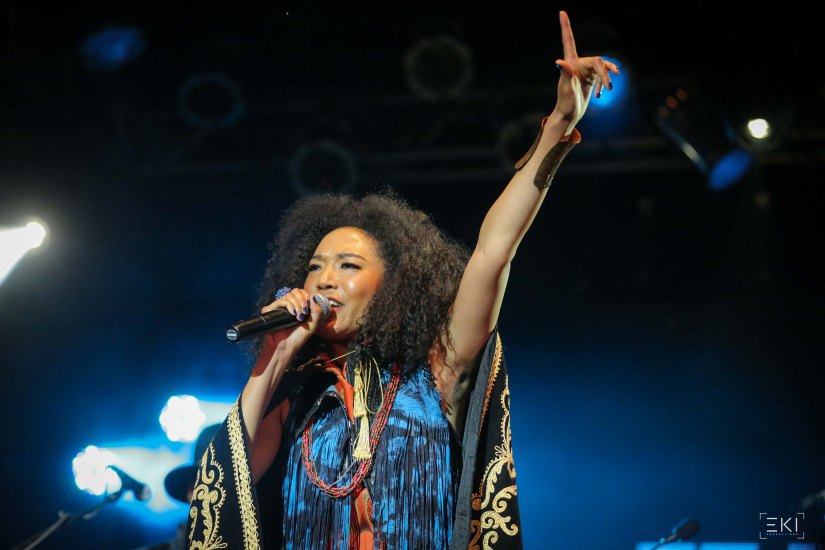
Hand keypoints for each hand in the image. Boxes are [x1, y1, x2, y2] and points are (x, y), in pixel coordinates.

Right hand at [259, 288, 324, 354]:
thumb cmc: (298, 338)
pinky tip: (292, 314)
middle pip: (296, 291)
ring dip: (297, 304)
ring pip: (290, 295)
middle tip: (304, 313)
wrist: (285, 347)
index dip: (307, 297)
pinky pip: (281, 301)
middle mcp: (287, 305)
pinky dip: (289, 305)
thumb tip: (312, 296)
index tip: (308, 309)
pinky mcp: (270, 310)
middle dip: (302, 301)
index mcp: (297, 306)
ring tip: (298, 316)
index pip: (302, 293)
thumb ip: (317, 310)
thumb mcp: (313, 324)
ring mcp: (279, 307)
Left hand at [553, 10, 620, 132]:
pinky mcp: (591, 78)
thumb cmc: (566, 103)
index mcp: (571, 63)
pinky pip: (603, 75)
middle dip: (605, 74)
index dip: (566, 26)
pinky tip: (603, 93)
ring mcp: (585, 71)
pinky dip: (605, 83)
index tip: (562, 12)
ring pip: (603, 68)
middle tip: (609, 88)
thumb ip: (565, 75)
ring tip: (608, 90)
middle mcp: (577, 64)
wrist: (569, 115)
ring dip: (607, 78)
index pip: (568, 41)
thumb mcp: (565, 89)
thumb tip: (559, 63)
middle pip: (598, 61)